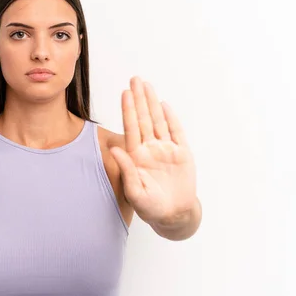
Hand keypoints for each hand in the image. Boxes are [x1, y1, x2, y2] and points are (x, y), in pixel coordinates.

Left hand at [110, 76, 196, 226]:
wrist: (174, 215)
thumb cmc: (151, 207)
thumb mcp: (135, 192)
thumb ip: (126, 169)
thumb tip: (114, 149)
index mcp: (137, 156)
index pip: (131, 128)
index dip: (128, 110)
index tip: (125, 93)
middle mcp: (150, 149)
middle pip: (143, 119)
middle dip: (140, 98)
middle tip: (135, 79)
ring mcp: (166, 150)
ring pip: (158, 121)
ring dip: (152, 103)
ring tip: (147, 85)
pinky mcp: (181, 154)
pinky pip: (176, 132)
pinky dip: (171, 118)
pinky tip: (164, 105)